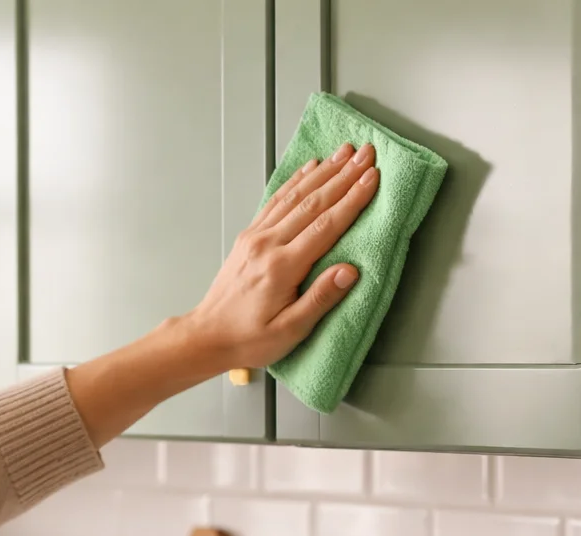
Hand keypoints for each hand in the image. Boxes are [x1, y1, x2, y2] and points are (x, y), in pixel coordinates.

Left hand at [186, 141, 379, 370]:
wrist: (208, 335)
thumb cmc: (248, 338)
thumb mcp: (289, 330)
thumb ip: (320, 299)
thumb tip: (349, 271)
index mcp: (281, 267)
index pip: (325, 225)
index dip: (352, 199)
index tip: (372, 178)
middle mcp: (267, 244)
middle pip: (312, 202)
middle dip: (343, 175)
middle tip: (367, 155)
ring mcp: (255, 237)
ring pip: (294, 196)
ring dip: (323, 172)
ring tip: (345, 153)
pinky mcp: (249, 236)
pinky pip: (276, 201)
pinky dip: (295, 181)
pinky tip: (310, 168)